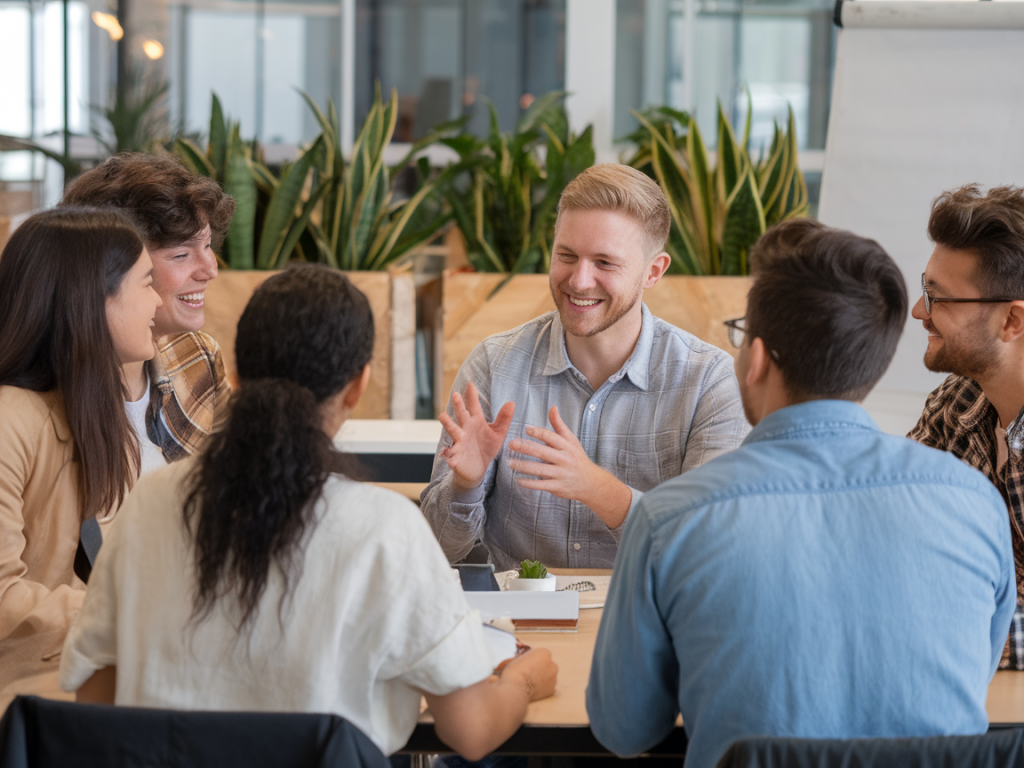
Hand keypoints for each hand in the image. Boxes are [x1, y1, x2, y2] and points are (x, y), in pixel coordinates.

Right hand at [439, 381, 514, 491]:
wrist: (478, 468)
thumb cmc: (486, 447)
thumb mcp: (498, 434)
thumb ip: (504, 419)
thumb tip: (512, 402)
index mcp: (475, 422)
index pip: (473, 406)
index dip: (472, 395)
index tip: (470, 384)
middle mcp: (465, 429)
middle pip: (461, 415)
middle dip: (458, 405)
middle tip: (456, 394)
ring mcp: (459, 441)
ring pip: (451, 430)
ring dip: (448, 423)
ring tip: (443, 416)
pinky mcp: (455, 455)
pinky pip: (449, 453)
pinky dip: (448, 453)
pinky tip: (447, 453)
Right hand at [498, 647, 557, 701]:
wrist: (515, 688)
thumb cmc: (513, 671)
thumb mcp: (517, 657)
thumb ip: (525, 657)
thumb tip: (524, 660)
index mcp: (545, 653)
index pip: (539, 654)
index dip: (531, 659)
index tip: (525, 664)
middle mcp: (553, 664)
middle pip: (546, 665)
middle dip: (539, 668)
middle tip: (527, 674)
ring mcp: (554, 678)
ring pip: (547, 676)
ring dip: (541, 678)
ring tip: (528, 683)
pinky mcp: (552, 690)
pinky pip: (547, 687)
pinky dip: (541, 688)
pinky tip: (532, 690)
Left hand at [508, 406, 631, 528]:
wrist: (591, 482)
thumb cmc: (577, 458)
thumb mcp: (571, 440)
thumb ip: (559, 425)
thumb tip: (552, 407)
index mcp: (566, 446)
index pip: (550, 437)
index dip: (538, 432)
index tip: (525, 428)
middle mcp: (563, 459)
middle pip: (542, 452)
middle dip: (526, 447)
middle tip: (511, 444)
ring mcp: (560, 474)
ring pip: (539, 469)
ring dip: (523, 466)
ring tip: (510, 463)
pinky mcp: (557, 487)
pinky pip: (541, 485)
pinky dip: (529, 483)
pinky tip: (518, 479)